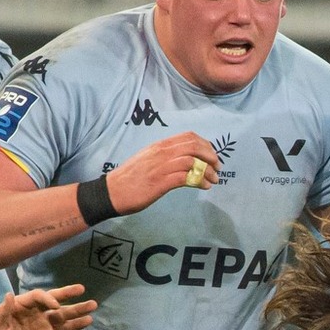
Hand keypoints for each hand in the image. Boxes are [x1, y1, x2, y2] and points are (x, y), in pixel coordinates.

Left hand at [0, 285, 95, 329]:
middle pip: (54, 300)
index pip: (38, 297)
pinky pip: (65, 329)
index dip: (47, 299)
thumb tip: (9, 295)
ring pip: (63, 315)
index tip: (55, 306)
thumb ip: (3, 311)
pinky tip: (88, 321)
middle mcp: (35, 312)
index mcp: (21, 305)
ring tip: (93, 305)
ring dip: (77, 310)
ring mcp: (43, 324)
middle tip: (81, 289)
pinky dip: (76, 325)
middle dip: (67, 294)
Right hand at [103, 133, 221, 215]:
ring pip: (193, 161)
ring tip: (214, 179)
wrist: (111, 192)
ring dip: (208, 171)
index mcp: (159, 146)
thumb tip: (186, 160)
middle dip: (211, 156)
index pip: (188, 137)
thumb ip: (166, 157)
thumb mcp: (148, 160)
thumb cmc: (131, 178)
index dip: (206, 145)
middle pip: (194, 146)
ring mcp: (160, 167)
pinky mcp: (160, 182)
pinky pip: (186, 178)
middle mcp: (161, 153)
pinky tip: (204, 186)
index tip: (212, 155)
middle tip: (217, 167)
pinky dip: (199, 181)